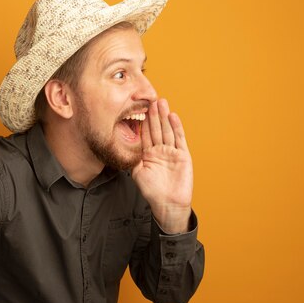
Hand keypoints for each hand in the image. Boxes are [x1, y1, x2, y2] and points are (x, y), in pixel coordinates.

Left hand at [132, 98, 192, 232]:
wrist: (168, 203)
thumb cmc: (151, 191)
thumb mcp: (137, 172)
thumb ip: (132, 157)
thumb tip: (121, 144)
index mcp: (147, 154)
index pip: (144, 134)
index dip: (141, 121)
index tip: (137, 107)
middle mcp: (159, 150)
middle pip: (156, 129)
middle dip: (153, 114)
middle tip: (150, 99)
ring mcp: (171, 152)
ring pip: (167, 130)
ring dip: (164, 117)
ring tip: (161, 102)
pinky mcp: (182, 155)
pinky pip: (179, 139)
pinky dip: (176, 127)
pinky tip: (172, 116)